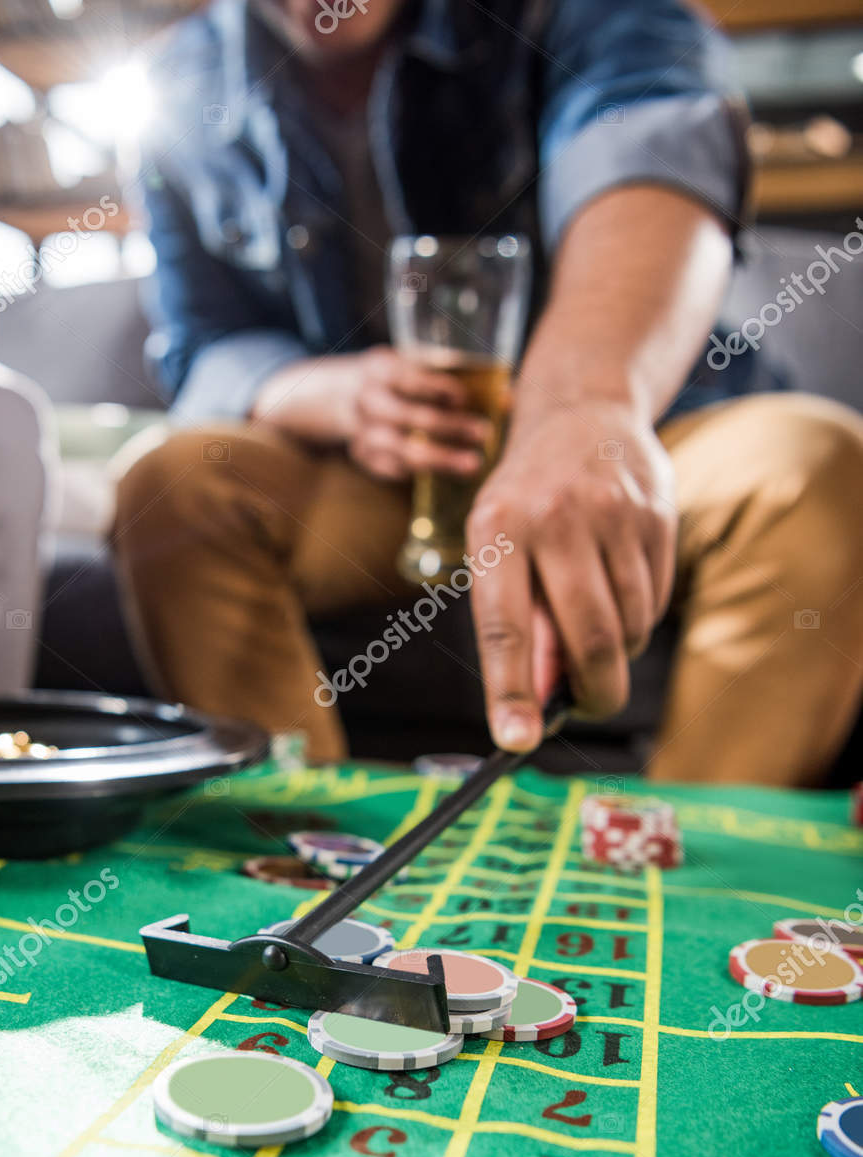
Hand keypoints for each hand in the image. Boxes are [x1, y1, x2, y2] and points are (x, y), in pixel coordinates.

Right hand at [344, 347, 492, 480]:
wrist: (343, 396)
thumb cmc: (397, 379)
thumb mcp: (411, 363)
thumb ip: (450, 374)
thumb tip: (506, 396)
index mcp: (380, 369)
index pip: (408, 378)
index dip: (436, 388)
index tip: (464, 398)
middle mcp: (366, 401)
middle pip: (409, 416)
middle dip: (449, 426)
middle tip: (483, 433)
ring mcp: (362, 433)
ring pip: (403, 451)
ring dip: (441, 459)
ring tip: (472, 464)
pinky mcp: (364, 458)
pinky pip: (394, 470)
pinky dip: (422, 472)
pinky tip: (448, 473)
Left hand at [466, 402, 676, 749]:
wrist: (583, 415)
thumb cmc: (528, 503)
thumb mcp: (498, 547)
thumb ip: (516, 621)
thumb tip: (540, 700)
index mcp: (498, 528)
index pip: (504, 627)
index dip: (510, 690)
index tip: (514, 741)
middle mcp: (556, 517)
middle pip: (589, 639)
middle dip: (593, 692)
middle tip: (587, 707)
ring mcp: (614, 514)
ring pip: (630, 626)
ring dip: (618, 651)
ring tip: (596, 625)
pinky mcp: (658, 515)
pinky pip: (656, 599)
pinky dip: (640, 617)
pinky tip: (620, 587)